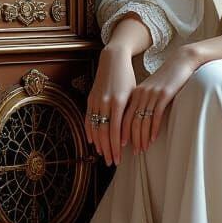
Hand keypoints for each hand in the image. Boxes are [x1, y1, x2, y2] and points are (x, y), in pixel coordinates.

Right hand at [85, 46, 135, 166]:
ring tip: (103, 155)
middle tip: (111, 162)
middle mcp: (104, 103)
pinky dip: (89, 132)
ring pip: (94, 127)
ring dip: (98, 144)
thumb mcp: (133, 94)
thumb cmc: (128, 77)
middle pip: (104, 132)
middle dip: (108, 149)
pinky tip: (92, 141)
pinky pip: (88, 119)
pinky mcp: (90, 98)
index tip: (119, 158)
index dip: (116, 146)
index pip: (115, 131)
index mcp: (118, 102)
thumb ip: (130, 112)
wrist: (113, 60)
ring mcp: (95, 101)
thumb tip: (131, 134)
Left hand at [123, 45, 201, 153]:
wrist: (180, 62)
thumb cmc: (166, 79)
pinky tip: (153, 139)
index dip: (120, 134)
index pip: (123, 118)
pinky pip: (156, 115)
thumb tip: (137, 121)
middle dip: (130, 140)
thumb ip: (142, 103)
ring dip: (142, 137)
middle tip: (132, 153)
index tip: (120, 147)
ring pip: (142, 121)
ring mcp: (152, 95)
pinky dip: (154, 129)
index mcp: (134, 94)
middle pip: (130, 122)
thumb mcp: (151, 90)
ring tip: (143, 149)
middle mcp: (140, 94)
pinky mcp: (164, 95)